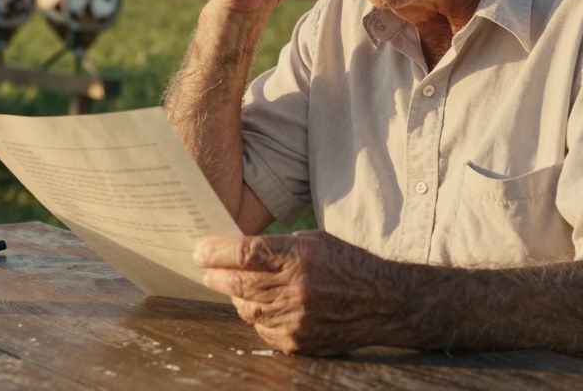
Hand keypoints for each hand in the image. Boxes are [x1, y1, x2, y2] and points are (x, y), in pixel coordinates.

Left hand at [196, 231, 398, 354]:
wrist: (383, 302)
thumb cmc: (347, 264)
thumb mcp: (314, 241)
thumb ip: (276, 246)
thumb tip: (235, 250)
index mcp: (300, 256)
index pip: (246, 252)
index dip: (216, 252)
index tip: (200, 251)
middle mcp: (296, 288)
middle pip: (239, 282)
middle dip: (216, 275)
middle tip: (206, 269)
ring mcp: (296, 318)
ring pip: (246, 307)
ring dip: (237, 295)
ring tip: (237, 286)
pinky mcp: (298, 341)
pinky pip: (262, 328)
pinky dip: (257, 316)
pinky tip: (263, 306)